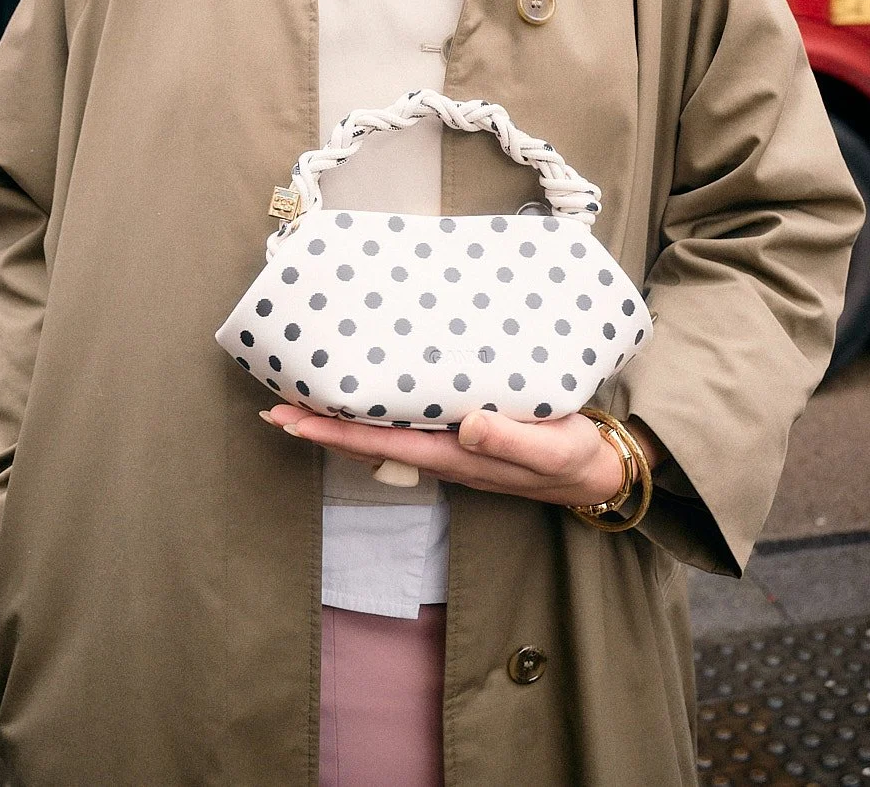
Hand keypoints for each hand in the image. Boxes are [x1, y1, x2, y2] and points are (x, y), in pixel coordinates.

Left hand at [259, 402, 628, 506]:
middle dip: (321, 427)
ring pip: (383, 434)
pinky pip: (405, 423)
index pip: (382, 444)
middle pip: (369, 443)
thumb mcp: (551, 450)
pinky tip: (364, 397)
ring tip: (302, 400)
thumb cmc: (573, 458)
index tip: (293, 420)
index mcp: (457, 457)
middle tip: (274, 407)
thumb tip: (465, 424)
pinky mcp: (462, 433)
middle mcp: (443, 454)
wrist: (594, 472)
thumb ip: (510, 441)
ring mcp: (450, 447)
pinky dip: (374, 412)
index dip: (334, 433)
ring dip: (340, 421)